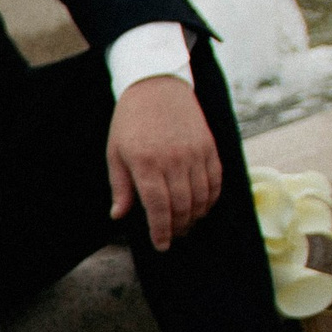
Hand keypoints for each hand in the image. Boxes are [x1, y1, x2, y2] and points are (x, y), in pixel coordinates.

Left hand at [107, 74, 222, 250]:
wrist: (156, 85)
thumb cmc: (130, 121)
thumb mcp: (115, 153)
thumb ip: (120, 187)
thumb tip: (119, 216)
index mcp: (145, 163)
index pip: (158, 208)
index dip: (161, 231)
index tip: (161, 245)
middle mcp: (173, 160)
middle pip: (182, 206)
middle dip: (178, 227)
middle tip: (173, 236)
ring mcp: (195, 153)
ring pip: (202, 197)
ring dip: (195, 216)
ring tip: (186, 224)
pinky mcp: (209, 146)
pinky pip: (215, 180)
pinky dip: (211, 198)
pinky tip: (202, 206)